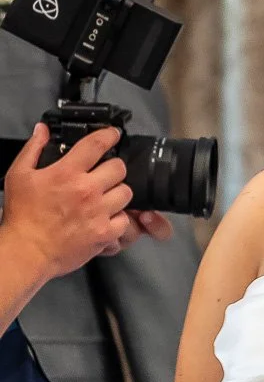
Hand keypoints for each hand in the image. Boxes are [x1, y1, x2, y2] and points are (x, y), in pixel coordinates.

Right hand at [4, 125, 130, 278]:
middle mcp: (87, 190)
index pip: (97, 144)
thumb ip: (33, 149)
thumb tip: (43, 130)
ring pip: (126, 192)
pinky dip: (118, 218)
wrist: (27, 251)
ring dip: (117, 192)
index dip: (109, 135)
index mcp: (67, 173)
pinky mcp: (105, 233)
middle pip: (119, 168)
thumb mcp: (19, 175)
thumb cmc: (22, 215)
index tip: (113, 134)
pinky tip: (106, 218)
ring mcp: (98, 212)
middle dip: (112, 168)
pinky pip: (125, 219)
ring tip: (105, 197)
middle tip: (104, 174)